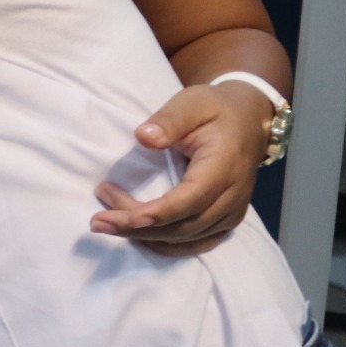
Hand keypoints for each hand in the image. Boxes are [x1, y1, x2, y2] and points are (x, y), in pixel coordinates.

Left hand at [89, 81, 271, 255]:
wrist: (248, 121)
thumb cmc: (215, 109)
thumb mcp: (192, 103)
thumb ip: (169, 120)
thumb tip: (143, 138)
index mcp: (225, 167)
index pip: (191, 198)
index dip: (161, 212)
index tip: (129, 217)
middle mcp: (232, 197)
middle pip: (183, 225)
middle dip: (138, 227)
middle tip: (97, 220)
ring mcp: (231, 214)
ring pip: (186, 238)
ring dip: (145, 235)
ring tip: (105, 222)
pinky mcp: (225, 221)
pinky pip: (195, 243)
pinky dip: (164, 243)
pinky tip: (135, 234)